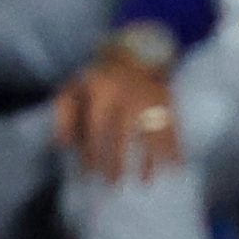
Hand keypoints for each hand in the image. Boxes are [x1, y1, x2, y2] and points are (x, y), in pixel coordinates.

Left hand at [53, 44, 182, 179]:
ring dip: (150, 159)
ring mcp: (148, 96)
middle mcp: (125, 93)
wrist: (132, 56)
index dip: (90, 151)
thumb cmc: (98, 81)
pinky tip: (177, 168)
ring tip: (146, 181)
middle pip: (122, 133)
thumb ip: (63, 114)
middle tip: (113, 183)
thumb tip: (62, 143)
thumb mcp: (74, 88)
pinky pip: (173, 128)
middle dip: (118, 161)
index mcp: (99, 89)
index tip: (88, 172)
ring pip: (150, 132)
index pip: (93, 126)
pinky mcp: (167, 99)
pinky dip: (176, 149)